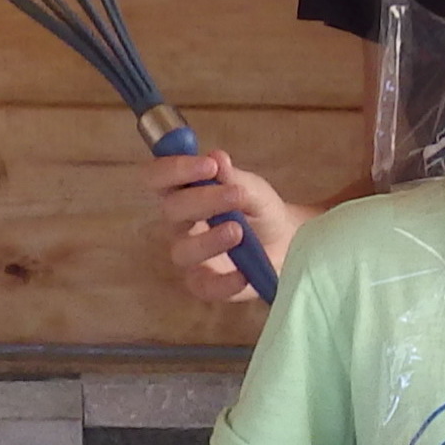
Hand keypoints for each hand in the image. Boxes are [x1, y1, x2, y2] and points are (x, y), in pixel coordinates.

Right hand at [147, 150, 308, 304]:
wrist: (287, 244)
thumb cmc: (259, 210)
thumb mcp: (253, 189)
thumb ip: (234, 177)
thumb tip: (217, 157)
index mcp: (183, 192)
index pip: (157, 177)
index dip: (174, 169)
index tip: (208, 166)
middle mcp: (178, 224)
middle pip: (171, 210)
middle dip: (202, 200)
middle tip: (236, 195)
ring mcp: (189, 256)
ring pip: (182, 250)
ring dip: (209, 239)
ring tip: (239, 231)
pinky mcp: (204, 284)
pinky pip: (203, 287)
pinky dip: (224, 282)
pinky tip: (243, 273)